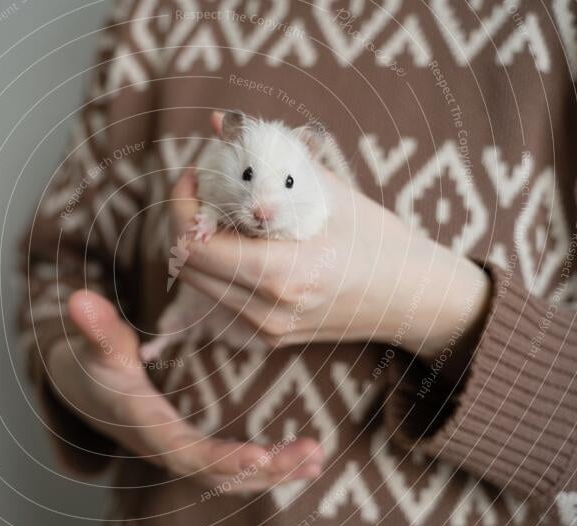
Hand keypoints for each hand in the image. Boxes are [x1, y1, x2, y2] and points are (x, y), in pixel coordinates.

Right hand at [45, 289, 322, 490]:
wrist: (85, 390)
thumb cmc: (95, 363)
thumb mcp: (98, 344)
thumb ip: (97, 327)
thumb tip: (77, 300)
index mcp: (145, 425)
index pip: (185, 452)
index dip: (220, 458)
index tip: (260, 456)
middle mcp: (165, 447)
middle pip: (217, 471)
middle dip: (264, 468)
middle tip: (311, 455)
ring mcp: (180, 452)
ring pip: (229, 475)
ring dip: (275, 471)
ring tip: (317, 459)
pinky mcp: (194, 450)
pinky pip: (232, 467)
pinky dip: (268, 467)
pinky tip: (305, 462)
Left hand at [170, 115, 489, 357]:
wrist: (412, 299)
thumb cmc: (379, 240)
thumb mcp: (330, 192)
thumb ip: (271, 156)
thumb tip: (222, 121)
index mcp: (284, 273)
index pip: (195, 245)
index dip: (181, 204)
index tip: (195, 174)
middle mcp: (267, 309)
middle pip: (186, 265)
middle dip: (183, 220)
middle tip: (202, 189)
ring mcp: (266, 328)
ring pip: (197, 284)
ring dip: (196, 243)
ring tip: (219, 212)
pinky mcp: (268, 336)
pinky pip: (219, 297)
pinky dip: (215, 265)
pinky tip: (238, 242)